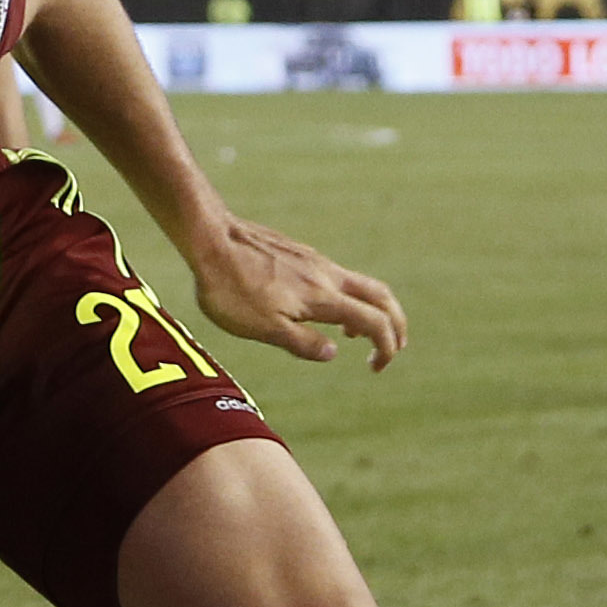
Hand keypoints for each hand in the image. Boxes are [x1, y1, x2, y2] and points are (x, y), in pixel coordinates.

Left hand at [188, 215, 406, 370]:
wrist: (211, 239)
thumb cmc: (231, 289)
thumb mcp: (264, 328)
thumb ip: (302, 343)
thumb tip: (333, 353)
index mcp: (322, 298)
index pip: (374, 322)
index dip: (386, 347)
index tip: (377, 367)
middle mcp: (327, 275)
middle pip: (381, 296)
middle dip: (395, 323)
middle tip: (393, 347)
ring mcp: (314, 262)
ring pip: (359, 284)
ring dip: (369, 310)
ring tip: (354, 335)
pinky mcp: (300, 255)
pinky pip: (337, 276)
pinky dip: (346, 297)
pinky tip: (320, 309)